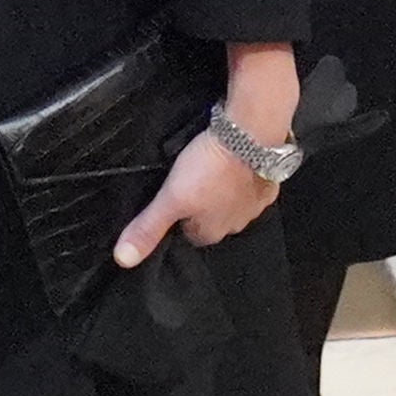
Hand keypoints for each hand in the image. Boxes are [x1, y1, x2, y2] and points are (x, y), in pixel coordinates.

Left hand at [116, 42, 296, 268]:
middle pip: (213, 219)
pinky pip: (253, 184)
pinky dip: (244, 175)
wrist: (252, 135)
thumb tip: (123, 260)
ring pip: (234, 202)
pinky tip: (236, 160)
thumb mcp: (171, 197)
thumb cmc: (209, 168)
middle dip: (203, 204)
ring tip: (212, 167)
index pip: (189, 233)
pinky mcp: (271, 183)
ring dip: (225, 190)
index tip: (173, 197)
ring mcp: (256, 204)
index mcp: (212, 232)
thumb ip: (148, 227)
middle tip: (191, 178)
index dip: (179, 216)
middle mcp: (236, 225)